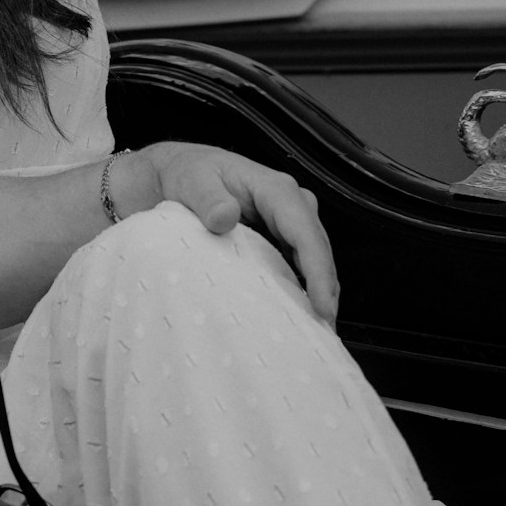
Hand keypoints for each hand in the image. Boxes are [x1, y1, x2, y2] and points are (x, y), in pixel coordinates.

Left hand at [139, 140, 338, 324]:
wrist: (179, 175)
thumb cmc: (189, 175)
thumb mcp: (193, 181)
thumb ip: (208, 198)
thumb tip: (225, 216)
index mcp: (275, 189)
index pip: (304, 231)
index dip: (317, 270)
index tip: (322, 305)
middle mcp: (290, 203)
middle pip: (317, 249)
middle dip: (325, 290)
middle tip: (323, 330)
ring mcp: (288, 221)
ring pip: (314, 259)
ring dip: (319, 292)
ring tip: (317, 329)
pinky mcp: (281, 237)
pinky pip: (300, 264)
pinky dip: (304, 288)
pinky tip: (300, 312)